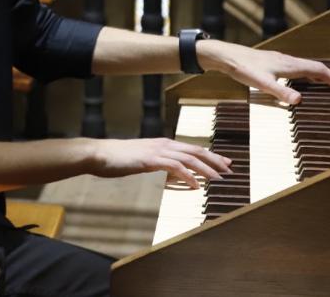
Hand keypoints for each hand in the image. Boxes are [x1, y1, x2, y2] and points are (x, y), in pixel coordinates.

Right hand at [89, 138, 231, 189]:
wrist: (99, 154)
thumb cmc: (117, 159)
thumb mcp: (142, 161)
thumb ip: (157, 165)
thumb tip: (170, 175)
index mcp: (162, 144)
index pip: (192, 148)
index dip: (210, 155)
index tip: (224, 162)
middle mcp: (163, 144)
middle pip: (196, 150)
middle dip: (215, 160)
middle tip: (230, 170)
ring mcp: (157, 150)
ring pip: (189, 158)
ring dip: (206, 169)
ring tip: (219, 179)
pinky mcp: (150, 159)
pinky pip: (175, 167)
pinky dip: (188, 176)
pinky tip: (196, 185)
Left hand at [196, 40, 329, 104]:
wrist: (226, 56)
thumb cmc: (243, 67)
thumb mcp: (262, 83)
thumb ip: (281, 92)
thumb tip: (299, 100)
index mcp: (289, 65)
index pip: (317, 69)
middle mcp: (287, 61)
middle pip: (313, 67)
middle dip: (328, 77)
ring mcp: (279, 61)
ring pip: (304, 67)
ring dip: (316, 76)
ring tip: (323, 86)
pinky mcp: (272, 63)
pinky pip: (295, 69)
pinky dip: (303, 75)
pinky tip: (297, 83)